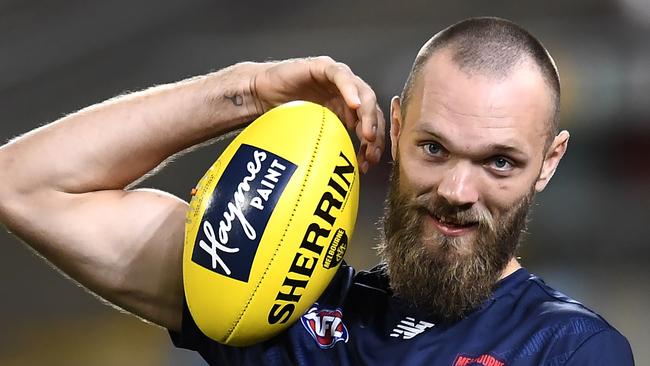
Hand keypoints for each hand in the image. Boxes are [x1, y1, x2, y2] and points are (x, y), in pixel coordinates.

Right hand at [250, 57, 384, 172]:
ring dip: (368, 114)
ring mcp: (337, 79)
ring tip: (367, 133)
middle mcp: (345, 95)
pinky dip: (350, 90)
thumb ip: (328, 146)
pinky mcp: (324, 67)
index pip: (369, 125)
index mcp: (345, 111)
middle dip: (375, 132)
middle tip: (371, 150)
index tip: (370, 161)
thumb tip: (340, 176)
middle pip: (371, 111)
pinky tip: (354, 105)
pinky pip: (341, 76)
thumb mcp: (310, 135)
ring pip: (363, 93)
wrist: (260, 94)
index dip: (374, 143)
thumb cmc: (283, 114)